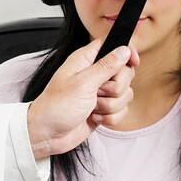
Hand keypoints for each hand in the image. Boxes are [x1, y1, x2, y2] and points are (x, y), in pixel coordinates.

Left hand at [26, 38, 140, 158]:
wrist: (47, 135)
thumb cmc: (56, 106)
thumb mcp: (82, 83)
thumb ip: (106, 66)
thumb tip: (124, 50)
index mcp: (86, 60)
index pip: (113, 45)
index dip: (125, 52)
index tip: (133, 63)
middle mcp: (94, 74)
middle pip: (124, 72)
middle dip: (116, 87)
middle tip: (99, 92)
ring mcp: (99, 93)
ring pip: (124, 94)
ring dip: (111, 105)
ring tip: (93, 107)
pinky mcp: (103, 109)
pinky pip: (121, 110)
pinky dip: (110, 118)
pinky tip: (94, 118)